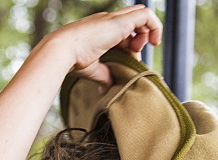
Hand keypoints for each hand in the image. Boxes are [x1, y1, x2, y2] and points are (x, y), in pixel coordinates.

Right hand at [47, 5, 162, 87]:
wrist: (62, 51)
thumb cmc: (71, 60)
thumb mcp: (93, 69)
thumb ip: (104, 75)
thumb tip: (108, 86)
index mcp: (100, 29)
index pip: (123, 30)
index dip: (131, 44)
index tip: (129, 59)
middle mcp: (107, 20)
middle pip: (134, 20)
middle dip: (139, 37)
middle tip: (134, 54)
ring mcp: (114, 19)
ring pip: (141, 14)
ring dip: (146, 34)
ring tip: (138, 51)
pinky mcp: (121, 22)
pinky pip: (146, 15)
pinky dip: (155, 27)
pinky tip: (153, 42)